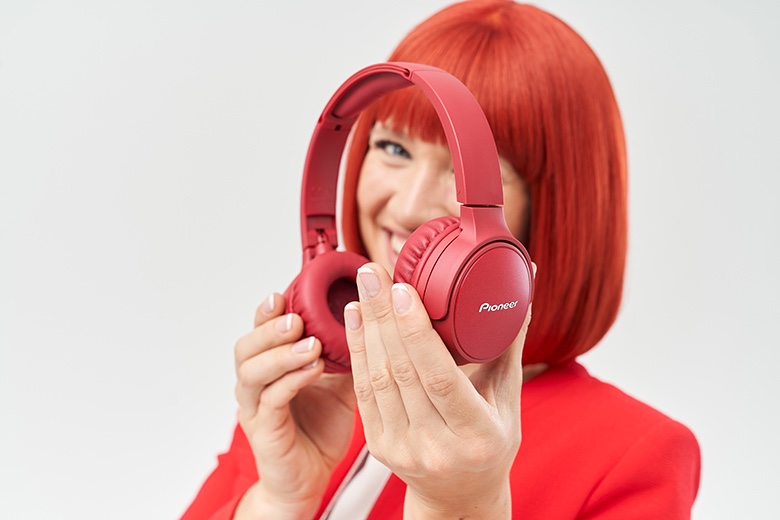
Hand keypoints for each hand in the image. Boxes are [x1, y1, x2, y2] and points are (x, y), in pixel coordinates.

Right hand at [233, 293, 355, 518]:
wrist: (311, 477)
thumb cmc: (322, 426)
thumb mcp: (340, 381)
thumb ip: (347, 352)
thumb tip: (375, 316)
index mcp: (270, 365)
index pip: (260, 329)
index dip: (268, 310)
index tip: (284, 293)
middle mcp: (256, 383)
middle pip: (246, 346)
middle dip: (270, 328)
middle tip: (297, 317)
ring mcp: (255, 408)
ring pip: (253, 372)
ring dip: (281, 353)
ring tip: (310, 343)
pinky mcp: (265, 432)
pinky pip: (271, 401)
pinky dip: (291, 381)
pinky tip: (313, 370)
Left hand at [344, 264, 531, 518]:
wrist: (459, 493)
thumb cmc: (491, 437)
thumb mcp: (508, 393)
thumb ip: (509, 337)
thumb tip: (525, 277)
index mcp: (477, 434)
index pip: (440, 377)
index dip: (417, 332)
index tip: (402, 290)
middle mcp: (437, 447)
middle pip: (402, 372)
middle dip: (383, 316)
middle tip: (372, 271)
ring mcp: (403, 449)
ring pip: (377, 379)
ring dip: (366, 329)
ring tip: (363, 287)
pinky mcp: (379, 446)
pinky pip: (363, 392)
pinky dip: (358, 352)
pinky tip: (356, 320)